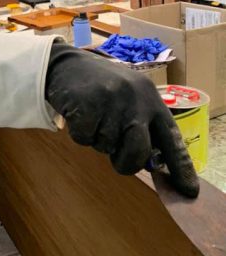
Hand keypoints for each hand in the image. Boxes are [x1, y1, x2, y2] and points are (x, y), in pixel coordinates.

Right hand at [45, 42, 198, 197]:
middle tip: (115, 156)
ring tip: (93, 117)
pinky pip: (84, 139)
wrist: (66, 64)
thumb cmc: (102, 88)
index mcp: (151, 98)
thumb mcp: (130, 99)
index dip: (181, 166)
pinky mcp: (86, 104)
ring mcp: (111, 100)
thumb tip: (152, 164)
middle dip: (125, 162)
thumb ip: (142, 126)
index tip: (189, 191)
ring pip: (107, 147)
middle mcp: (135, 98)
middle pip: (138, 152)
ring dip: (97, 140)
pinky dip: (80, 133)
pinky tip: (79, 114)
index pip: (171, 137)